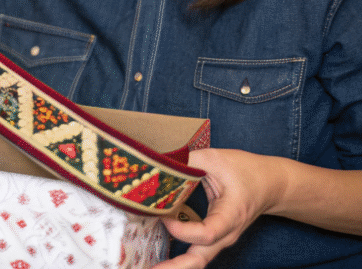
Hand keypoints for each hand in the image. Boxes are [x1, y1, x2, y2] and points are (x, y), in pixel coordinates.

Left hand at [156, 148, 284, 267]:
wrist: (271, 185)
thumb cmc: (246, 171)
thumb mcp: (215, 159)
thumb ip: (187, 162)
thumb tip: (156, 162)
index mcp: (230, 217)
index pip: (205, 234)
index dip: (181, 228)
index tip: (162, 213)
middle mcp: (225, 234)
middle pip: (198, 261)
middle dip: (173, 268)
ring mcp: (219, 239)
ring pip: (196, 261)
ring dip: (173, 265)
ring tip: (146, 266)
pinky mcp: (212, 237)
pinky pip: (194, 251)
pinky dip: (176, 256)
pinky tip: (156, 254)